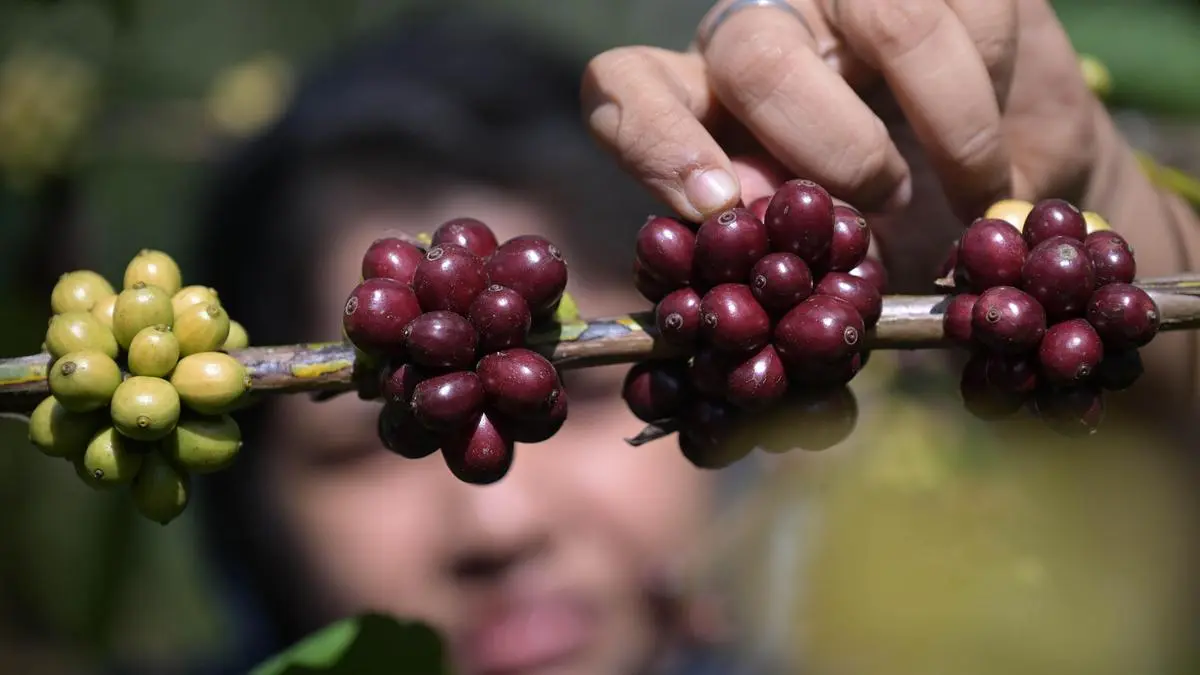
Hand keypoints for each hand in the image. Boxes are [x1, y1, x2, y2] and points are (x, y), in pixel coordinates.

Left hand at [582, 0, 1102, 283]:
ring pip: (885, 19)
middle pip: (755, 55)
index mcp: (704, 109)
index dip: (656, 138)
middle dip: (829, 149)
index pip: (628, 88)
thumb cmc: (894, 231)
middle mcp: (762, 37)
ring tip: (963, 198)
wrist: (997, 184)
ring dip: (942, 127)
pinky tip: (996, 160)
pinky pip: (977, 18)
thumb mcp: (838, 261)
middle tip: (879, 211)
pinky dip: (994, 106)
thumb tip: (783, 280)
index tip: (716, 206)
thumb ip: (802, 262)